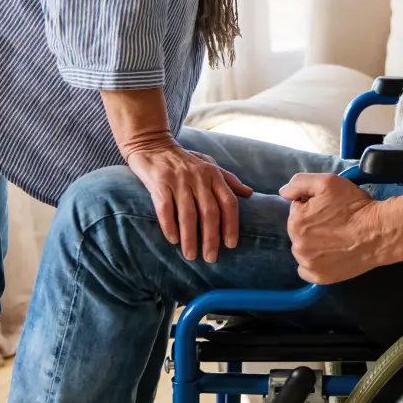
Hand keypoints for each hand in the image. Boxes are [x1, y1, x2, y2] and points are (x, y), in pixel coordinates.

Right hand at [122, 139, 253, 262]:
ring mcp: (178, 179)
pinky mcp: (159, 182)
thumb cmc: (184, 159)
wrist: (153, 144)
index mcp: (213, 174)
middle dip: (211, 237)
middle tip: (210, 257)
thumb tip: (249, 193)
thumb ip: (228, 180)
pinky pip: (165, 208)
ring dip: (190, 237)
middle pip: (209, 212)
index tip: (231, 244)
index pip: (228, 202)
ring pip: (188, 214)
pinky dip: (170, 225)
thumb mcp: (209, 164)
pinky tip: (173, 240)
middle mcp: (198, 177)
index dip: (231, 224)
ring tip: (190, 255)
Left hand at [280, 174, 402, 283]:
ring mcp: (309, 264)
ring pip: (304, 249)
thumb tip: (283, 192)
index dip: (314, 206)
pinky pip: (307, 270)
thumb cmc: (354, 207)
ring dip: (313, 243)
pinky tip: (330, 254)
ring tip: (336, 238)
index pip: (297, 210)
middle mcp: (298, 246)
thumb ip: (299, 183)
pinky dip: (315, 263)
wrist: (379, 232)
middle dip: (313, 224)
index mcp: (296, 222)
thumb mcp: (327, 182)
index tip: (330, 208)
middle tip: (335, 222)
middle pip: (299, 230)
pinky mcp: (320, 278)